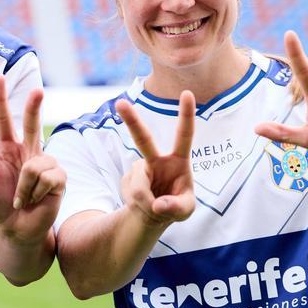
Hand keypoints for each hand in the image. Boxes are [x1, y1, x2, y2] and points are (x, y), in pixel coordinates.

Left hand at [0, 75, 64, 244]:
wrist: (15, 230)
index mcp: (9, 148)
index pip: (5, 118)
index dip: (1, 98)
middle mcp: (29, 152)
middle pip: (31, 123)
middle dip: (35, 106)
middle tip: (38, 90)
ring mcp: (46, 164)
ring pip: (34, 164)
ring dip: (24, 186)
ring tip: (22, 198)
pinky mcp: (59, 179)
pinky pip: (46, 177)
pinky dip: (34, 192)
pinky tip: (34, 200)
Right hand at [115, 91, 196, 230]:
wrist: (153, 215)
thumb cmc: (175, 206)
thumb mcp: (185, 211)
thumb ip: (176, 208)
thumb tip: (158, 205)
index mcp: (178, 161)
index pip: (184, 135)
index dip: (186, 115)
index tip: (187, 93)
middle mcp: (156, 160)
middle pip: (142, 138)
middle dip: (131, 121)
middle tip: (120, 103)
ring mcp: (140, 169)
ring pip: (139, 186)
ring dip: (147, 204)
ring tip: (154, 208)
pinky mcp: (127, 179)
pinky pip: (133, 195)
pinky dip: (141, 207)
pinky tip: (144, 206)